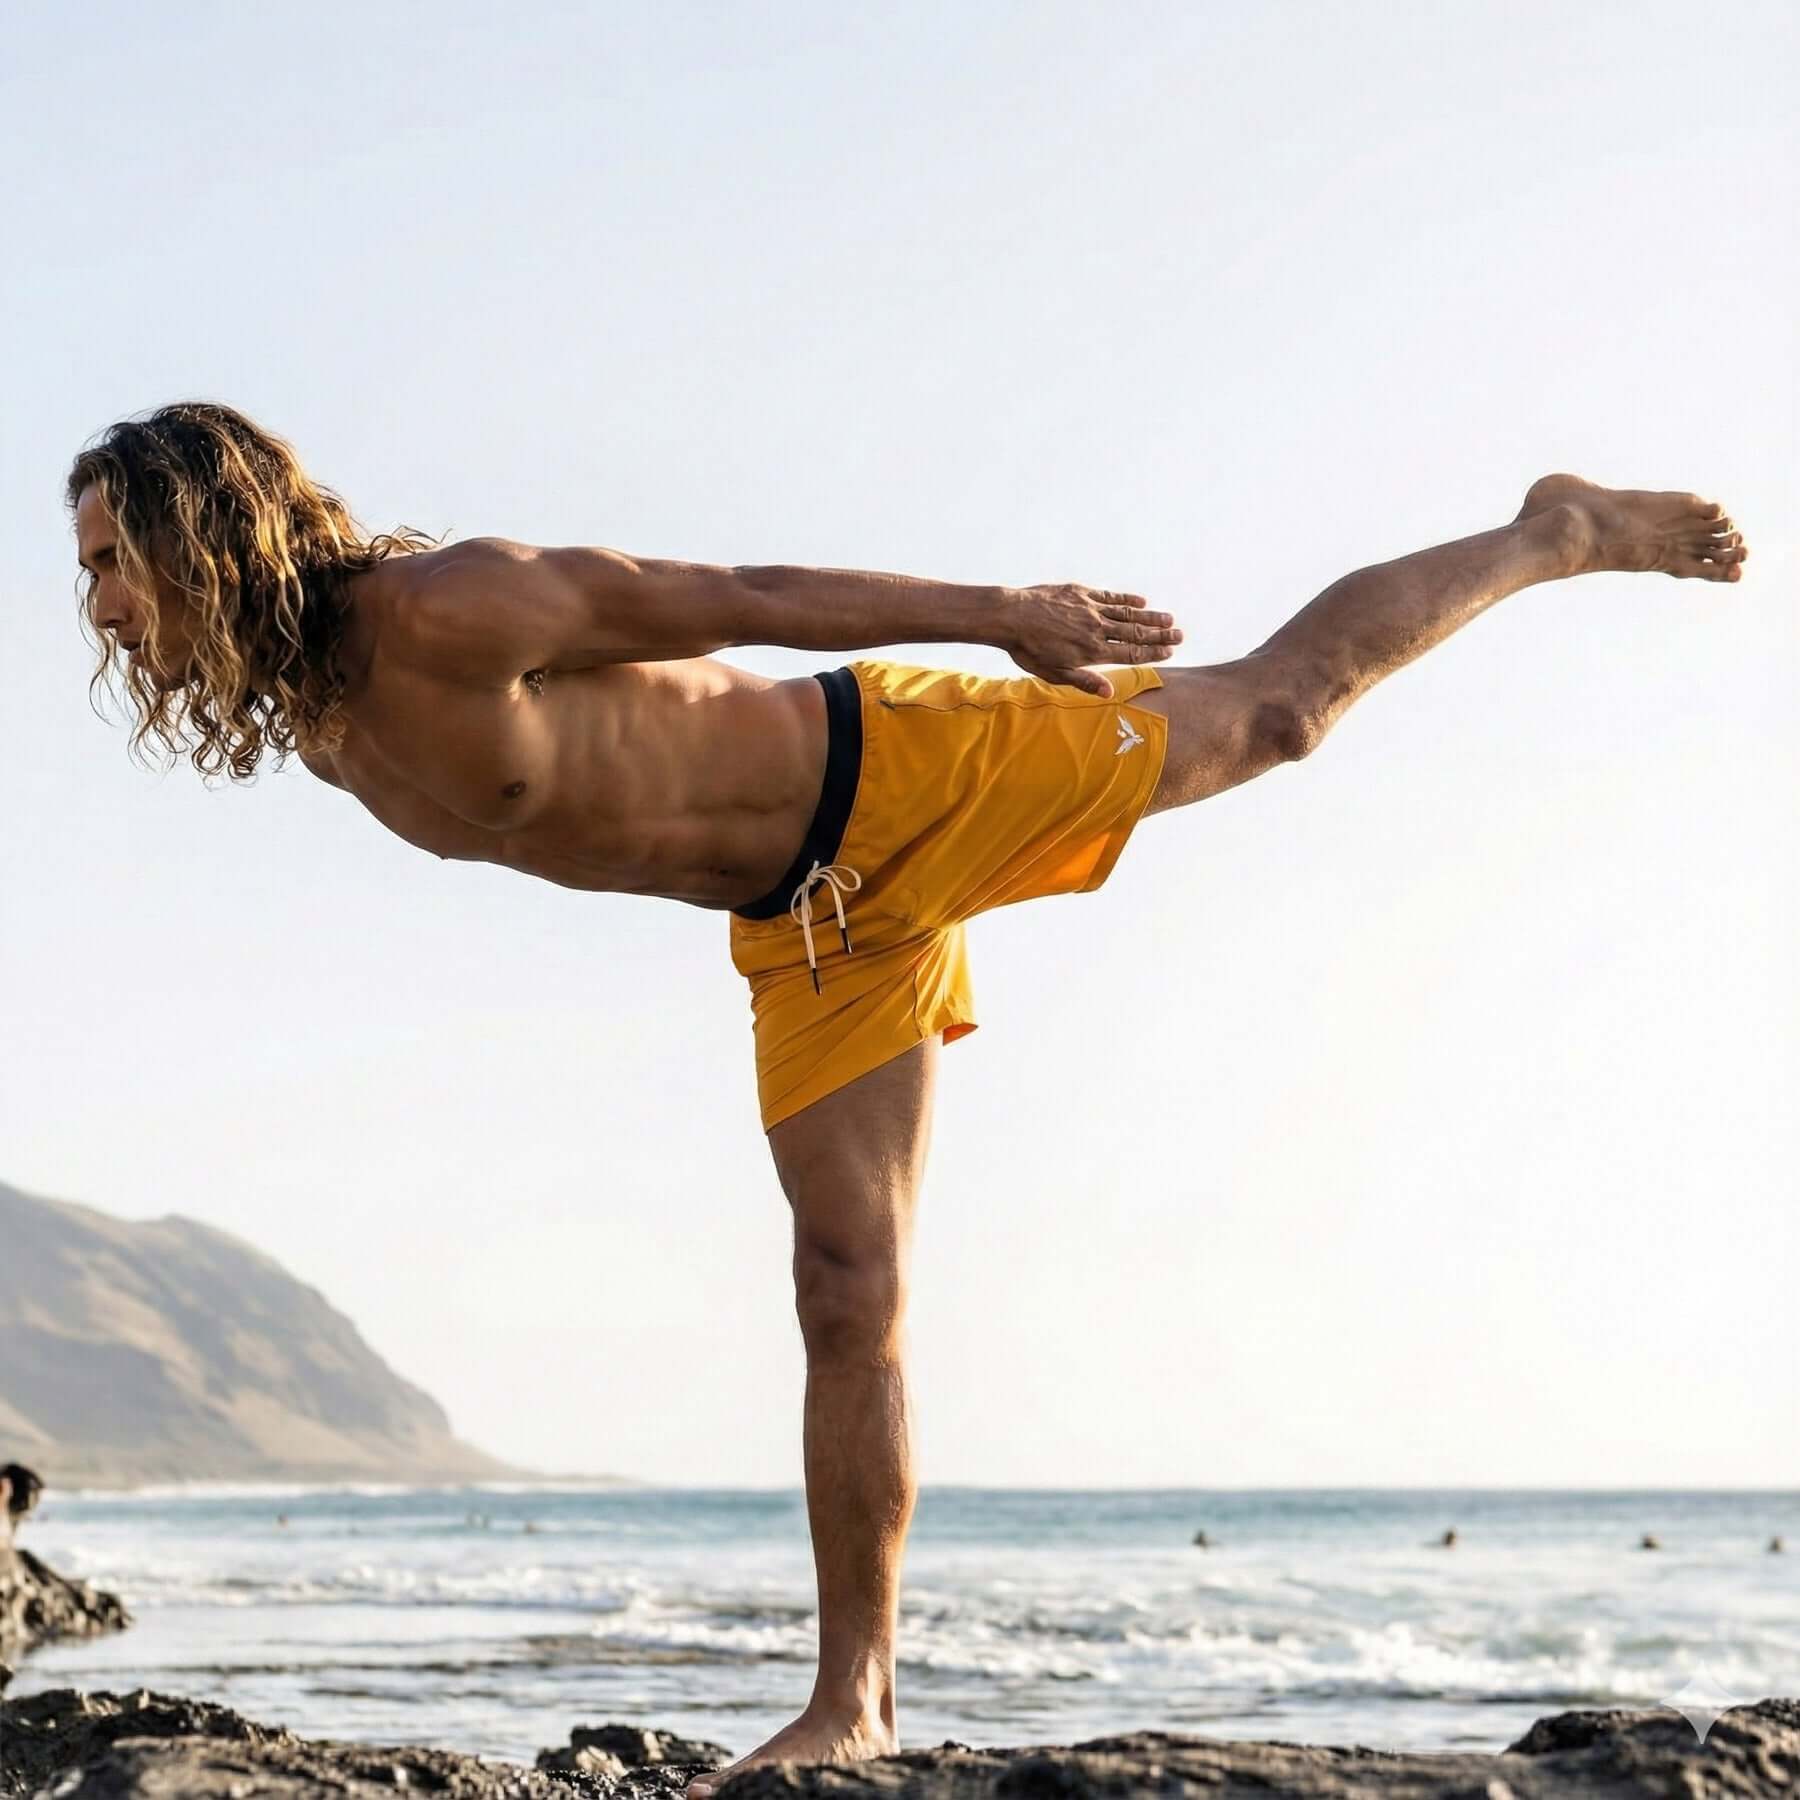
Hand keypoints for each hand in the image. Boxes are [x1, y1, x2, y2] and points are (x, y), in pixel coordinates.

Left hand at [1000, 584, 1182, 696]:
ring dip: (1150, 617)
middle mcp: (1096, 629)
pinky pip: (1109, 596)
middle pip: (1135, 633)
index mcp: (1092, 651)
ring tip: (1169, 618)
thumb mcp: (1054, 673)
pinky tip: (1141, 601)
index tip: (1170, 651)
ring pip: (1127, 613)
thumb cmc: (1029, 649)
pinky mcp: (1080, 593)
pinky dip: (1127, 599)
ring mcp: (1090, 609)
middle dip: (1159, 635)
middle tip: (1180, 635)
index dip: (1153, 653)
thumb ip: (1084, 681)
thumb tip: (1109, 692)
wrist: (1011, 616)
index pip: (1131, 653)